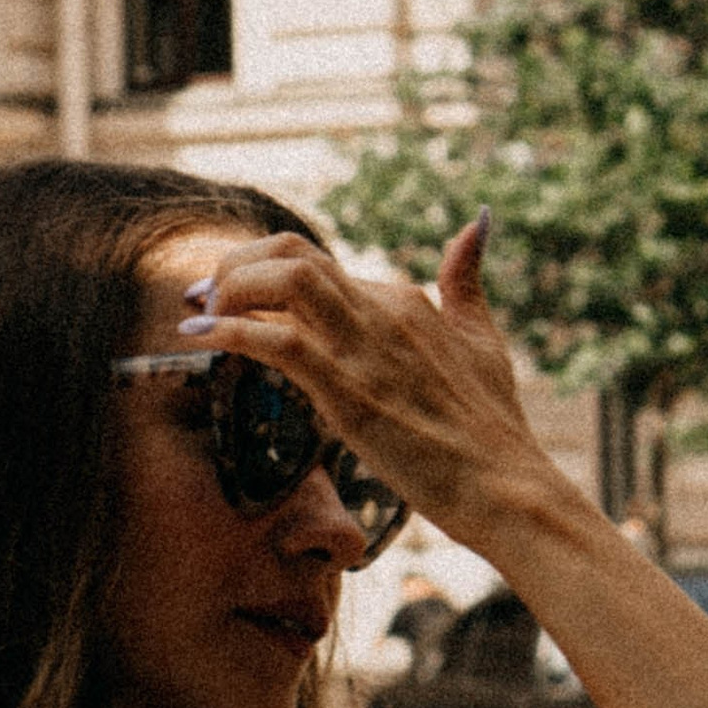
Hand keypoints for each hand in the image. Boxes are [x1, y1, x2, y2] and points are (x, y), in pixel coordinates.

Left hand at [179, 221, 563, 557]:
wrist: (507, 487)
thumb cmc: (494, 427)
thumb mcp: (483, 339)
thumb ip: (467, 282)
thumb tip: (478, 221)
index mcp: (404, 300)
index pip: (318, 265)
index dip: (263, 274)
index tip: (230, 296)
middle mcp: (382, 310)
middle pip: (291, 252)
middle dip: (235, 265)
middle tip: (206, 296)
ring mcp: (366, 349)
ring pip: (285, 280)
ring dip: (230, 288)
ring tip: (202, 314)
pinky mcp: (351, 393)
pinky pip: (280, 342)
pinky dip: (231, 332)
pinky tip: (201, 336)